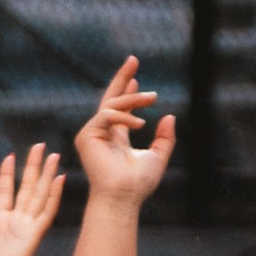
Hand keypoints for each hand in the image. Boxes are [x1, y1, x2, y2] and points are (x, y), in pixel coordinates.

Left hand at [0, 145, 64, 255]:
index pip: (5, 192)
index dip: (7, 174)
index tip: (10, 156)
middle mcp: (15, 222)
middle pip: (27, 188)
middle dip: (33, 167)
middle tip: (40, 147)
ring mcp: (26, 228)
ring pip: (39, 195)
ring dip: (46, 175)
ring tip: (53, 155)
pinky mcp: (34, 236)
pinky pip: (47, 212)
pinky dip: (54, 196)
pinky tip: (60, 180)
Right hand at [73, 56, 176, 205]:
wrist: (123, 196)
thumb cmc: (138, 183)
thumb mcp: (158, 156)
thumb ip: (165, 138)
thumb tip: (169, 117)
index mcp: (116, 138)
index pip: (120, 110)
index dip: (129, 92)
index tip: (136, 78)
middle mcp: (102, 134)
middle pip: (110, 99)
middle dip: (122, 77)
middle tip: (133, 59)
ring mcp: (92, 134)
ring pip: (112, 105)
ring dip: (134, 98)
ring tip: (152, 97)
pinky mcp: (86, 136)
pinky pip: (107, 115)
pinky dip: (124, 116)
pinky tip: (140, 124)